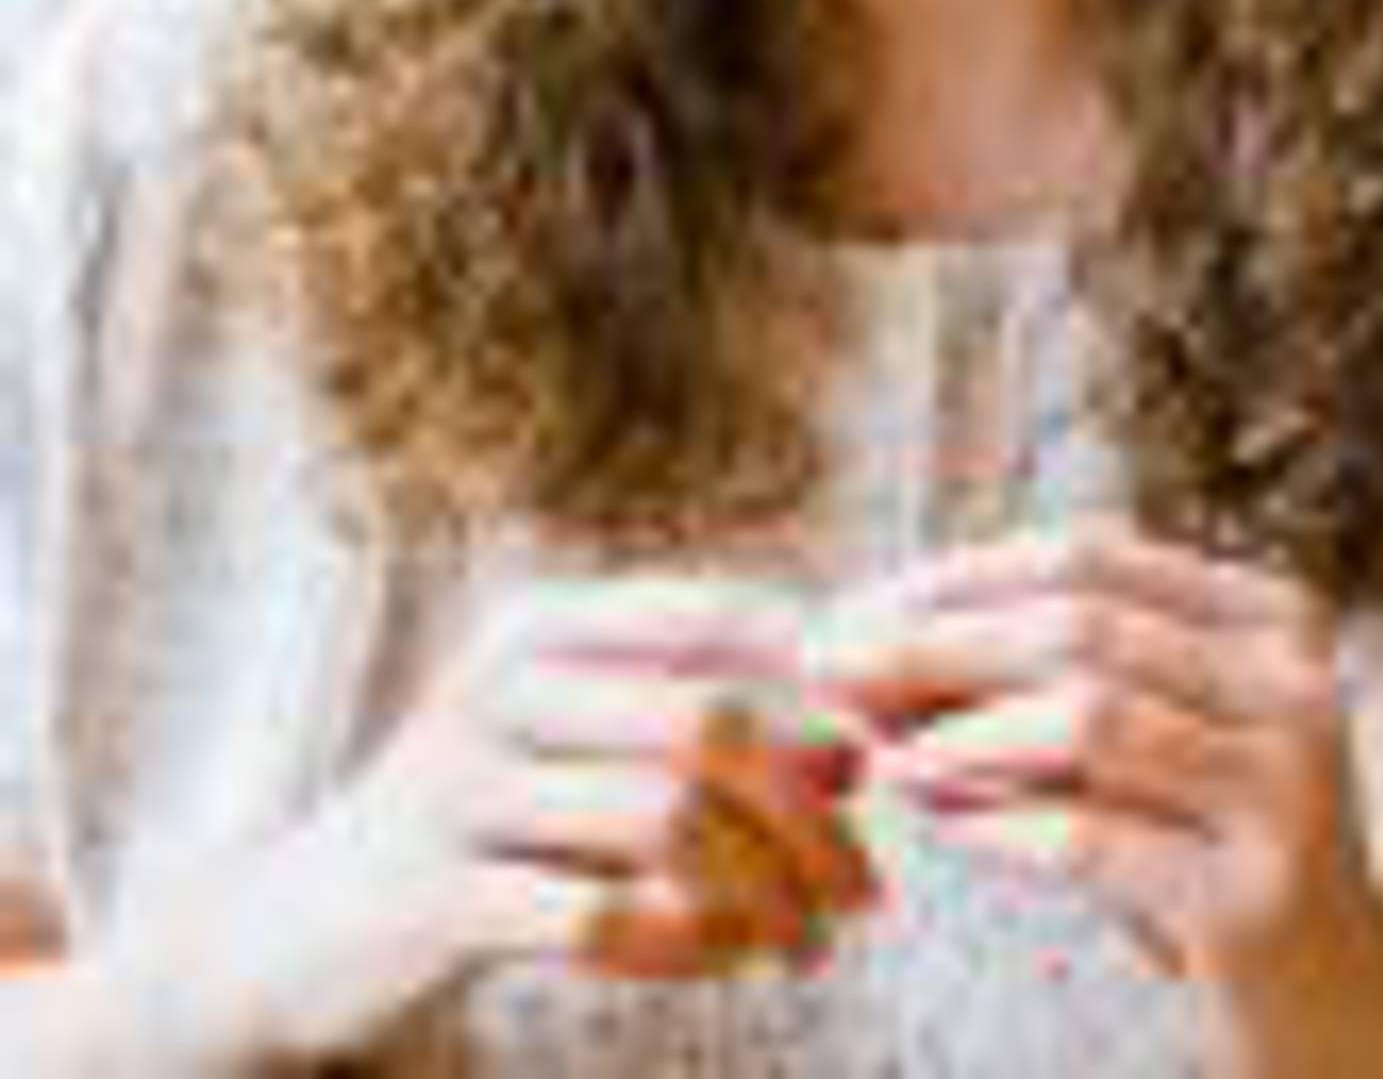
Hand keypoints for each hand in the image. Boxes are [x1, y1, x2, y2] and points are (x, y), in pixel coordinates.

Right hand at [100, 573, 880, 1070]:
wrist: (297, 935)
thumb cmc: (487, 831)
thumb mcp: (579, 751)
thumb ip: (703, 729)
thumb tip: (860, 750)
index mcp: (543, 623)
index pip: (716, 617)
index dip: (818, 680)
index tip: (884, 756)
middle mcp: (500, 683)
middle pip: (708, 721)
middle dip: (810, 809)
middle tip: (867, 889)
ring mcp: (459, 786)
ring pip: (666, 822)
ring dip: (764, 893)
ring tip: (808, 944)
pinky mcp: (434, 896)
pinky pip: (598, 918)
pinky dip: (684, 948)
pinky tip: (722, 966)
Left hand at [805, 522, 1377, 1041]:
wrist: (1357, 1017)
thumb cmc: (1224, 855)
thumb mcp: (1168, 741)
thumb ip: (1063, 677)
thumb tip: (881, 637)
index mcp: (1276, 619)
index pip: (1091, 553)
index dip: (961, 575)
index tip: (857, 606)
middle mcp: (1295, 688)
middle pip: (1078, 626)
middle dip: (934, 641)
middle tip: (829, 667)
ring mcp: (1286, 794)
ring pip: (1085, 718)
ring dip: (959, 732)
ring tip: (880, 753)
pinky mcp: (1256, 902)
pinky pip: (1090, 838)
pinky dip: (995, 824)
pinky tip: (936, 823)